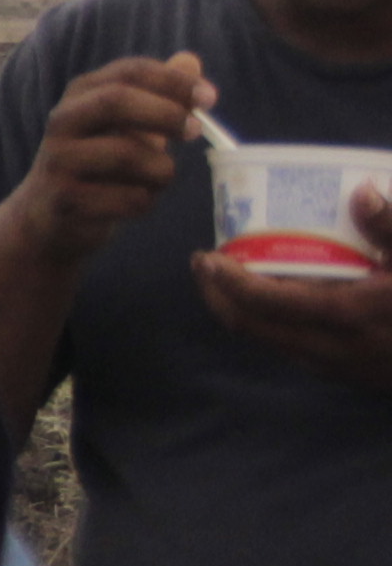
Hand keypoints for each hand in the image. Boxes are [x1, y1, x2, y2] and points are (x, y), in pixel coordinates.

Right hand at [9, 52, 210, 266]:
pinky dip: (146, 201)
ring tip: (160, 179)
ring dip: (161, 169)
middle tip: (195, 131)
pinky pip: (127, 197)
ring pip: (127, 154)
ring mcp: (59, 161)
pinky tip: (138, 202)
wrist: (46, 218)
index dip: (173, 81)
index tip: (209, 98)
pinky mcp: (65, 200)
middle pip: (115, 101)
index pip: (128, 72)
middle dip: (165, 114)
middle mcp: (62, 122)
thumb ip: (157, 94)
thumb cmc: (96, 165)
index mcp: (80, 95)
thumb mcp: (125, 126)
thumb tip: (191, 61)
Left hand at [192, 185, 391, 390]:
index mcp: (346, 314)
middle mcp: (331, 348)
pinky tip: (276, 301)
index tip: (205, 258)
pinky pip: (293, 349)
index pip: (264, 302)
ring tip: (231, 279)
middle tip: (206, 265)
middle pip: (252, 327)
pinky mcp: (347, 374)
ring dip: (243, 312)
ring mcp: (337, 366)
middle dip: (219, 297)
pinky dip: (272, 324)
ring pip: (270, 341)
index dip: (226, 282)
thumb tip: (360, 191)